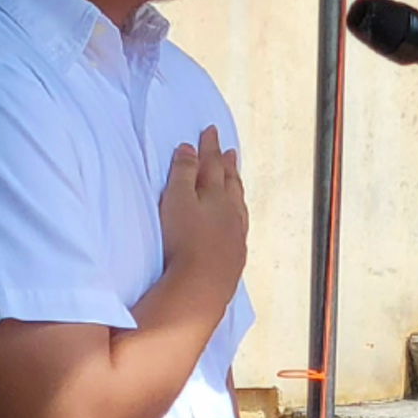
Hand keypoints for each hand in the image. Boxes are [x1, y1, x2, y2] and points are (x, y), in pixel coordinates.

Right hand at [159, 126, 247, 320]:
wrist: (202, 287)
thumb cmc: (184, 241)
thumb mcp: (177, 200)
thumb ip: (183, 173)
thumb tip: (188, 149)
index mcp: (216, 194)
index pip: (212, 163)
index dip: (209, 146)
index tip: (210, 130)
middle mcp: (231, 212)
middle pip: (230, 182)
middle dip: (227, 164)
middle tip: (228, 151)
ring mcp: (236, 235)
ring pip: (238, 204)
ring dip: (235, 187)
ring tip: (235, 178)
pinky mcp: (235, 257)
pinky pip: (241, 226)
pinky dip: (239, 214)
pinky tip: (238, 219)